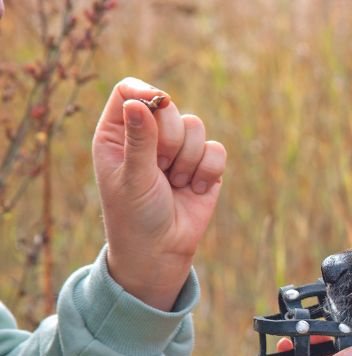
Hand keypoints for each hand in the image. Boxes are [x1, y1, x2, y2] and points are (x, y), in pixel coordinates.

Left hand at [92, 77, 226, 310]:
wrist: (161, 251)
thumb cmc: (135, 215)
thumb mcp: (132, 177)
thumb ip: (139, 139)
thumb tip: (139, 102)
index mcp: (117, 133)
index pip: (129, 91)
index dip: (146, 92)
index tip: (159, 103)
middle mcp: (148, 136)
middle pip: (168, 107)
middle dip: (170, 139)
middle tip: (160, 167)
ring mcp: (177, 150)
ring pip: (195, 127)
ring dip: (188, 160)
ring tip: (175, 184)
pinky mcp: (204, 166)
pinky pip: (216, 150)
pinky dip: (208, 171)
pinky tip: (194, 190)